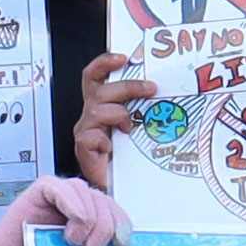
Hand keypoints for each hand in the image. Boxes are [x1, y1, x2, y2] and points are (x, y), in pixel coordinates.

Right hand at [66, 53, 154, 187]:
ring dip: (119, 114)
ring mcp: (85, 131)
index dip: (105, 63)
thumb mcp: (140, 126)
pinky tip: (112, 149)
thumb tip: (164, 94)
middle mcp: (91, 115)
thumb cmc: (129, 157)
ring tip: (129, 127)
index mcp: (102, 105)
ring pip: (96, 110)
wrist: (119, 187)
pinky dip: (104, 140)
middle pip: (99, 89)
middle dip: (127, 86)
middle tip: (151, 88)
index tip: (125, 58)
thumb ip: (145, 109)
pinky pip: (90, 136)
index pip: (95, 76)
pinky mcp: (82, 148)